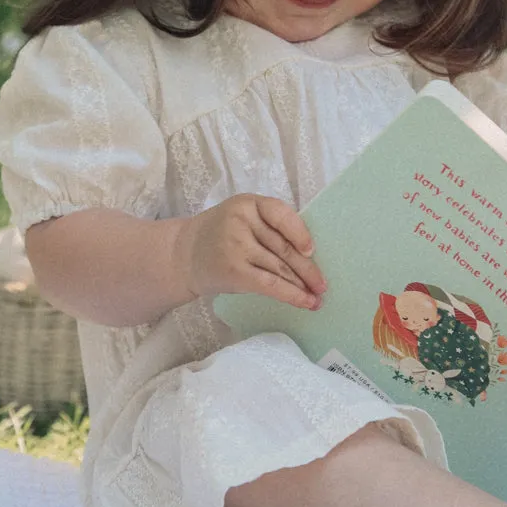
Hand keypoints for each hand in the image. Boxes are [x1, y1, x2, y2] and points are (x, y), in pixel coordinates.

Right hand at [174, 195, 326, 310]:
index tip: (312, 250)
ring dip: (302, 285)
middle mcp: (241, 222)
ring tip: (317, 297)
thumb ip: (269, 226)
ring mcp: (236, 247)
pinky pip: (270, 284)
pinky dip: (292, 295)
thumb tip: (310, 254)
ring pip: (279, 268)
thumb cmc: (220, 235)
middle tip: (323, 284)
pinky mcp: (234, 271)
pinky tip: (306, 302)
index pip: (281, 214)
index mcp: (248, 204)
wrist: (183, 255)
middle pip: (283, 247)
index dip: (300, 232)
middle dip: (308, 269)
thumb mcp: (241, 217)